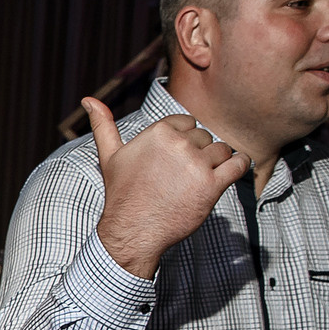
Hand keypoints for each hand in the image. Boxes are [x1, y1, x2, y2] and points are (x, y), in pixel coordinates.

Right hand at [85, 97, 250, 278]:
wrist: (132, 230)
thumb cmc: (122, 193)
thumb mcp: (110, 156)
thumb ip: (103, 125)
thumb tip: (87, 99)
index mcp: (158, 132)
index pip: (188, 123)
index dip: (184, 141)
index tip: (174, 159)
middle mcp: (179, 144)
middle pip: (205, 137)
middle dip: (198, 153)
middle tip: (183, 176)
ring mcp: (197, 164)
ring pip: (222, 150)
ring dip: (216, 163)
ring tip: (199, 180)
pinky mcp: (213, 185)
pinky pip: (240, 164)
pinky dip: (241, 164)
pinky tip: (232, 169)